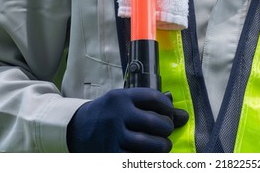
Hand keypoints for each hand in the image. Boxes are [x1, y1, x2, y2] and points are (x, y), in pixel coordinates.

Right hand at [66, 88, 188, 152]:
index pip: (154, 98)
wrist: (77, 128)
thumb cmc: (109, 113)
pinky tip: (150, 156)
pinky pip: (137, 161)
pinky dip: (148, 160)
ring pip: (148, 145)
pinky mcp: (110, 155)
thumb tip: (183, 117)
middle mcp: (117, 115)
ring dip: (162, 147)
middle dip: (167, 128)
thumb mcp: (125, 101)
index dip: (168, 106)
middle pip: (155, 123)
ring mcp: (113, 137)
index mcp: (121, 98)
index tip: (170, 112)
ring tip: (162, 146)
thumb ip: (152, 106)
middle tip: (166, 131)